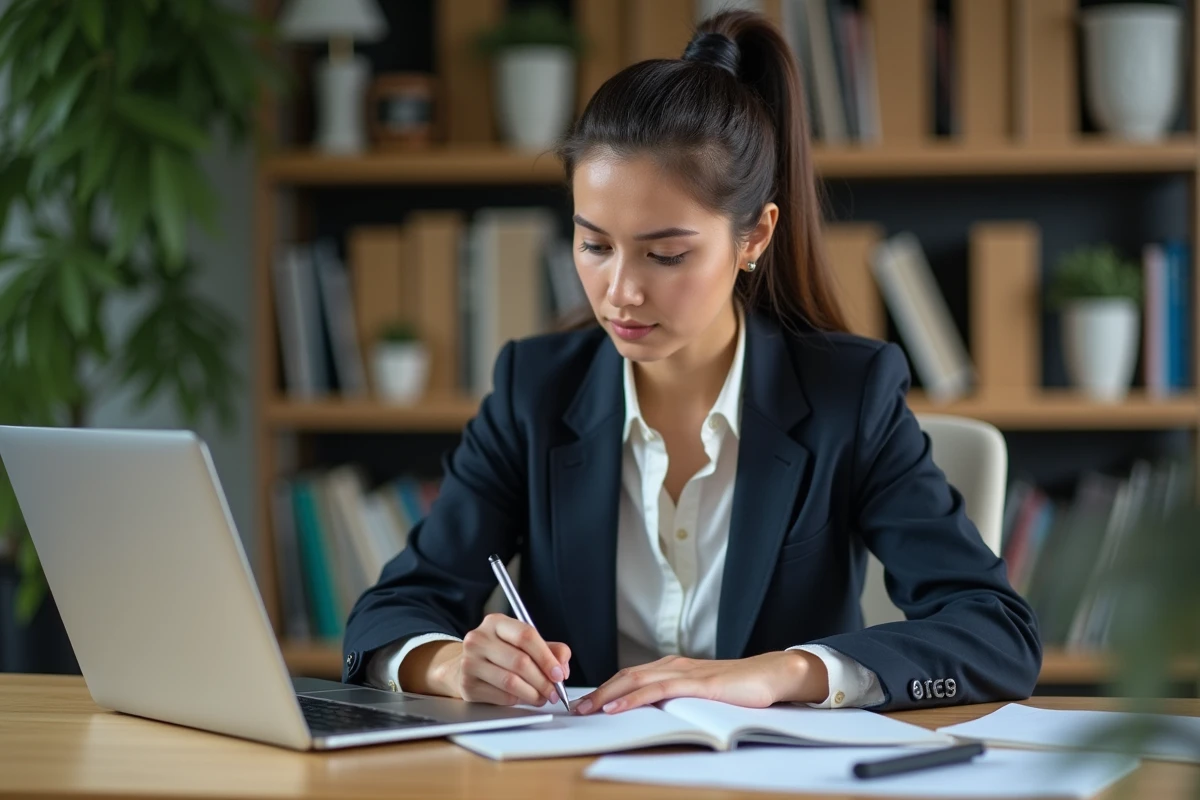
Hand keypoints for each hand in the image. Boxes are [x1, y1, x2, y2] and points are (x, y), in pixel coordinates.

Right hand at [425, 614, 570, 706]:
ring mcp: (469, 662)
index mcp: (496, 622)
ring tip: (542, 697)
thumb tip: (563, 666)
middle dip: (543, 680)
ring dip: (533, 694)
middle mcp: (479, 638)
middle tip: (554, 691)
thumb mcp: (524, 644)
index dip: (546, 657)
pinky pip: (501, 696)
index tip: (559, 674)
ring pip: (511, 682)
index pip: (526, 635)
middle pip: (520, 661)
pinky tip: (523, 698)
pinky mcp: (467, 685)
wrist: (463, 667)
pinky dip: (518, 700)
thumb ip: (550, 650)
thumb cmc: (500, 654)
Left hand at [573, 651, 827, 714]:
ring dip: (608, 694)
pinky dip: (633, 698)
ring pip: (636, 680)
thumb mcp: (702, 696)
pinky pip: (658, 690)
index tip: (587, 703)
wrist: (771, 676)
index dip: (606, 688)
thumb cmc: (740, 689)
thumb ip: (679, 699)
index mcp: (673, 668)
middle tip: (576, 708)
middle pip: (627, 676)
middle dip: (599, 691)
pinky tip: (618, 707)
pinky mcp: (697, 684)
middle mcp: (674, 665)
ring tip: (588, 708)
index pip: (631, 676)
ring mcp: (684, 673)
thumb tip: (654, 714)